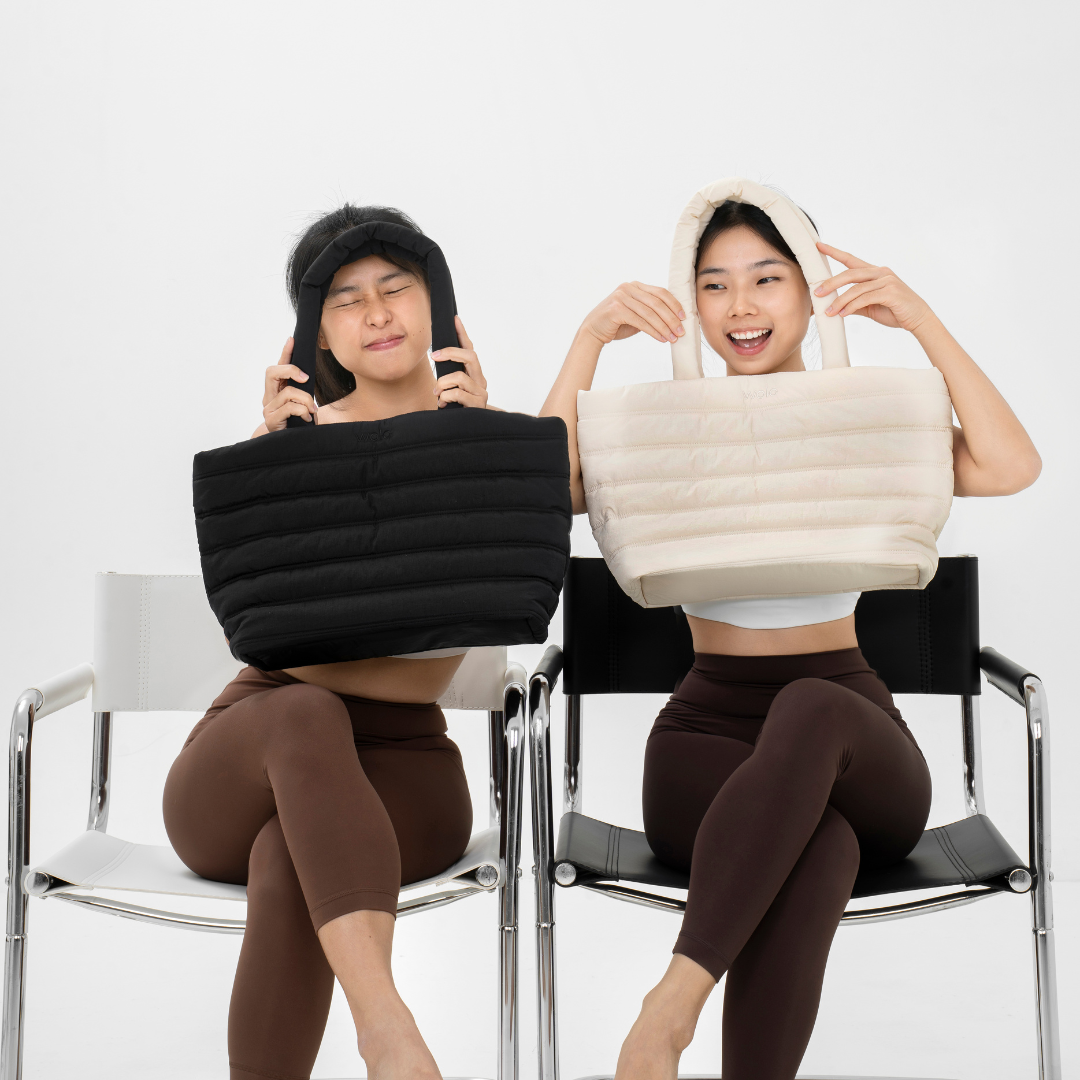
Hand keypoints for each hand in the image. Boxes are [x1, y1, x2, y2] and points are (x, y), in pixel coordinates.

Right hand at [262, 338, 316, 429]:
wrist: (289, 447)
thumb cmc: (299, 425)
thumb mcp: (303, 405)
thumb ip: (303, 392)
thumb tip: (309, 378)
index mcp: (277, 390)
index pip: (279, 367)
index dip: (285, 352)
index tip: (292, 339)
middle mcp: (269, 397)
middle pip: (272, 372)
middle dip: (291, 370)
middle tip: (306, 378)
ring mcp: (268, 408)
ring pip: (288, 393)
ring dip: (305, 400)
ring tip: (311, 410)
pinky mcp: (272, 420)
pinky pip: (290, 408)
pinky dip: (303, 411)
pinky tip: (307, 418)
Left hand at [432, 316, 488, 407]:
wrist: (468, 433)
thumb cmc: (457, 409)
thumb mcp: (451, 390)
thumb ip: (447, 377)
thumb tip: (435, 359)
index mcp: (474, 374)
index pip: (470, 350)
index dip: (463, 334)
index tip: (455, 319)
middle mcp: (480, 381)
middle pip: (471, 356)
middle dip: (450, 353)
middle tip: (434, 356)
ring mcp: (480, 393)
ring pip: (460, 377)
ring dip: (443, 384)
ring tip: (437, 393)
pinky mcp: (477, 405)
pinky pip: (457, 394)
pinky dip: (445, 397)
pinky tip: (442, 404)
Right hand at [579, 282, 685, 345]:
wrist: (592, 331)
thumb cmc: (616, 324)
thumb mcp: (635, 314)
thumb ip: (650, 311)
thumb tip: (674, 319)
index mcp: (635, 286)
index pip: (660, 292)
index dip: (674, 304)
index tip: (683, 317)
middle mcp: (628, 288)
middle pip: (657, 302)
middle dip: (671, 318)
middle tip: (681, 331)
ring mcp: (621, 297)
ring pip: (650, 313)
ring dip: (664, 327)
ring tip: (673, 338)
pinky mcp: (616, 309)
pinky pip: (640, 321)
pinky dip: (653, 331)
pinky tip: (661, 339)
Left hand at [815, 243, 933, 332]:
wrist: (918, 319)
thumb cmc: (894, 311)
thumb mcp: (870, 306)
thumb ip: (855, 303)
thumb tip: (837, 307)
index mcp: (875, 272)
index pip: (851, 260)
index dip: (834, 252)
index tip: (818, 246)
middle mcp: (881, 273)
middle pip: (850, 273)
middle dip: (832, 283)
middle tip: (817, 293)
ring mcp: (887, 281)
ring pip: (856, 288)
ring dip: (840, 301)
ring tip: (829, 312)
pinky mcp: (891, 292)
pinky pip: (865, 298)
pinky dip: (852, 306)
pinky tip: (843, 314)